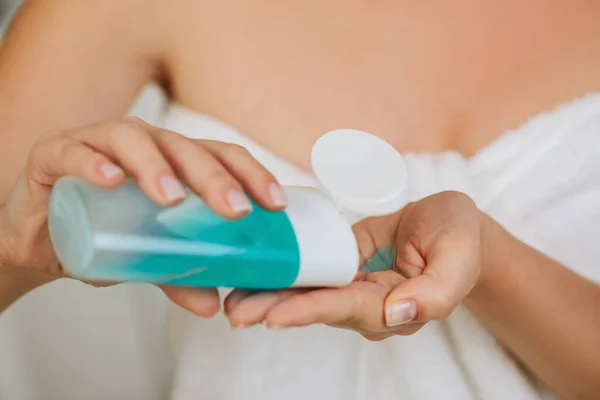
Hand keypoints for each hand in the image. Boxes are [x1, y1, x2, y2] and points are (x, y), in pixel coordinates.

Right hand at [0, 117, 285, 315]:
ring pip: (133, 139)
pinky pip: (72, 150)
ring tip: (173, 198)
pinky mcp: (55, 154)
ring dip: (156, 167)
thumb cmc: (101, 235)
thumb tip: (212, 304)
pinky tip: (109, 179)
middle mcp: (142, 145)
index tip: (275, 204)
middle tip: (234, 208)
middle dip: (213, 176)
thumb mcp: (145, 259)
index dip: (251, 174)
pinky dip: (91, 162)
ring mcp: (98, 144)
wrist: (38, 238)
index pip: (220, 156)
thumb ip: (176, 274)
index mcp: (172, 163)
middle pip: (184, 147)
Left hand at [224, 191, 482, 339]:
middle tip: (236, 313)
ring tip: (232, 299)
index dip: (310, 311)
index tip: (273, 317)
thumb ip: (437, 292)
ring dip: (271, 295)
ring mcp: (353, 284)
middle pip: (317, 307)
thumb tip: (399, 313)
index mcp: (396, 305)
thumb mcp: (459, 258)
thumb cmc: (460, 238)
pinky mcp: (343, 263)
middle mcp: (368, 302)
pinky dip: (284, 271)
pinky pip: (312, 269)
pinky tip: (256, 269)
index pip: (347, 309)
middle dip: (276, 309)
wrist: (451, 224)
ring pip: (308, 292)